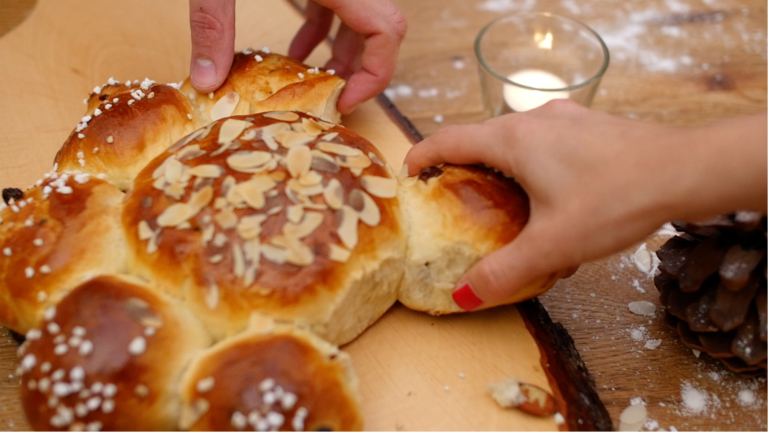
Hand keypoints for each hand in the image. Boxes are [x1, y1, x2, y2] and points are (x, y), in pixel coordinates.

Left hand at [188, 0, 406, 114]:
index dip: (376, 73)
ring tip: (316, 80)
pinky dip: (325, 31)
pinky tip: (296, 50)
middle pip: (382, 27)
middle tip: (334, 96)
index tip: (343, 99)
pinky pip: (340, 3)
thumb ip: (212, 25)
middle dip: (363, 68)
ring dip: (344, 52)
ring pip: (363, 16)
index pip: (387, 30)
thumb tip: (207, 80)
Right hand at [404, 100, 766, 309]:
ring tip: (499, 201)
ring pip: (515, 139)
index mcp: (512, 140)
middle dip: (459, 166)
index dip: (421, 156)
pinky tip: (551, 194)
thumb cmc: (615, 199)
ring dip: (498, 165)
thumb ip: (504, 271)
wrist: (686, 171)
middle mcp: (533, 120)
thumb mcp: (553, 245)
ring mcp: (565, 119)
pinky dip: (531, 162)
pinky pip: (545, 141)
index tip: (408, 176)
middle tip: (451, 200)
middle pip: (479, 138)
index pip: (448, 139)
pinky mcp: (590, 127)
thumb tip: (464, 296)